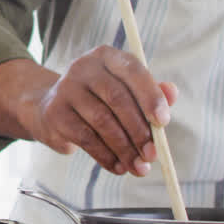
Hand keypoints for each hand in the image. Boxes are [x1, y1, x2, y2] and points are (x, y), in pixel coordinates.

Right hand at [25, 46, 176, 175]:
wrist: (51, 108)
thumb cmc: (99, 99)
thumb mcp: (125, 90)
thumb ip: (151, 92)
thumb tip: (172, 93)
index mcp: (107, 56)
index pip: (133, 70)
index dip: (150, 96)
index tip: (163, 122)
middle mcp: (83, 67)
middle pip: (117, 98)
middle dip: (139, 130)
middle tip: (152, 154)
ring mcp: (66, 89)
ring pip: (102, 121)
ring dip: (125, 149)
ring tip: (138, 167)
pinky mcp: (55, 113)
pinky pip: (86, 138)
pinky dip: (106, 156)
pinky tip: (118, 167)